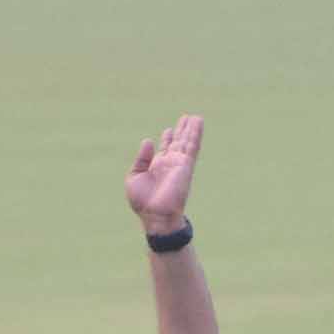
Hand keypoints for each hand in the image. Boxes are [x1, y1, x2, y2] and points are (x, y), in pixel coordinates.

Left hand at [125, 113, 203, 233]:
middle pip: (178, 143)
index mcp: (157, 167)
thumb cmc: (143, 202)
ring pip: (187, 142)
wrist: (155, 215)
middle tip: (186, 118)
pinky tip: (198, 123)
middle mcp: (169, 164)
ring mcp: (179, 164)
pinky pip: (192, 147)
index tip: (169, 130)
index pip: (165, 149)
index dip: (167, 138)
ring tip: (196, 117)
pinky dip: (195, 134)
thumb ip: (141, 159)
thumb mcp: (134, 177)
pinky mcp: (186, 166)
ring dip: (191, 129)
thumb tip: (148, 141)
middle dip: (182, 131)